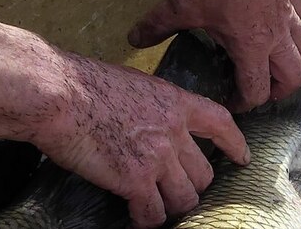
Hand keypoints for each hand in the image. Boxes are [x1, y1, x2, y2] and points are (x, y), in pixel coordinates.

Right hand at [0, 2, 248, 227]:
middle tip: (172, 190)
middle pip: (203, 173)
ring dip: (170, 206)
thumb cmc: (81, 84)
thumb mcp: (131, 84)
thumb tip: (145, 123)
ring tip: (153, 205)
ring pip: (184, 198)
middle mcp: (174, 131)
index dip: (235, 144)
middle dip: (190, 185)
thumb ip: (149, 106)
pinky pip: (153, 214)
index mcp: (175, 102)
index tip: (241, 157)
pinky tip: (134, 215)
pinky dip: (145, 219)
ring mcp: (158, 157)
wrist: (59, 95)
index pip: (220, 123)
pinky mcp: (136, 181)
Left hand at [128, 0, 300, 111]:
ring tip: (274, 58)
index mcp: (251, 46)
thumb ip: (157, 25)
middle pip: (295, 77)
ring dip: (293, 59)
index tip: (230, 101)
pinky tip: (277, 18)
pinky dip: (293, 24)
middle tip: (259, 87)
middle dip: (279, 90)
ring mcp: (288, 11)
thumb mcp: (180, 3)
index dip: (244, 103)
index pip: (257, 90)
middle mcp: (276, 34)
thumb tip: (134, 39)